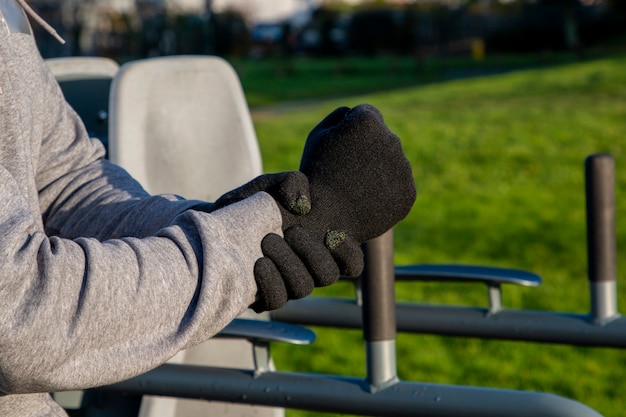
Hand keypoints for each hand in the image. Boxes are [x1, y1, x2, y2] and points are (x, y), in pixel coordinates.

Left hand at [191, 171, 364, 311]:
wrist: (222, 218)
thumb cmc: (258, 201)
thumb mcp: (273, 184)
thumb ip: (291, 184)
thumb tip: (301, 204)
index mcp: (321, 246)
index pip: (351, 262)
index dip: (349, 253)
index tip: (334, 233)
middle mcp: (308, 269)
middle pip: (327, 275)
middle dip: (313, 253)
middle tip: (293, 231)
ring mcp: (287, 283)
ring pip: (302, 288)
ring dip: (289, 265)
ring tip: (268, 241)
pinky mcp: (263, 294)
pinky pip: (275, 300)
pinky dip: (270, 284)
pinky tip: (258, 263)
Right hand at [284, 103, 416, 245]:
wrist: (325, 219)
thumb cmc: (316, 174)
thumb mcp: (318, 136)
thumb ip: (340, 116)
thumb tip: (356, 112)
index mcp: (368, 121)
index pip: (367, 114)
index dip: (350, 130)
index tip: (339, 148)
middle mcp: (392, 140)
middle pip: (383, 138)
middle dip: (369, 150)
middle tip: (346, 172)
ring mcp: (403, 168)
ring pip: (393, 162)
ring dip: (379, 170)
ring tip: (356, 189)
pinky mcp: (409, 193)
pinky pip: (398, 186)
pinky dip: (386, 192)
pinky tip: (366, 200)